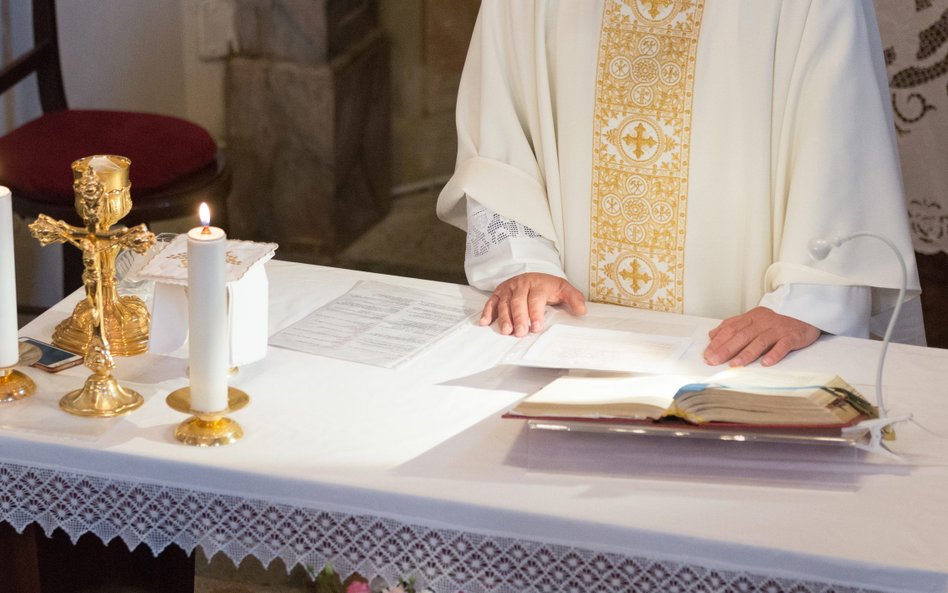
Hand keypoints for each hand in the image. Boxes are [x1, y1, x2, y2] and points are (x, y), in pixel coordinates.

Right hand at [481, 273, 586, 335]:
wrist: (534, 276)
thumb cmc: (549, 287)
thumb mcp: (564, 289)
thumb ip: (574, 299)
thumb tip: (582, 310)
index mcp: (538, 284)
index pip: (535, 298)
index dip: (535, 313)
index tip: (537, 327)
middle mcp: (521, 284)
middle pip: (518, 301)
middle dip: (519, 318)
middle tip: (520, 333)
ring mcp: (508, 288)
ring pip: (504, 303)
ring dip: (504, 318)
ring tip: (506, 331)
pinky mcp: (498, 293)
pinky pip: (491, 302)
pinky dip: (487, 312)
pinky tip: (485, 323)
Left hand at [704, 307, 820, 366]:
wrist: (806, 311)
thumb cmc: (776, 320)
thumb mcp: (752, 318)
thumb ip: (732, 326)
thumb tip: (712, 335)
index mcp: (751, 318)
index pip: (730, 329)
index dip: (718, 341)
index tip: (707, 354)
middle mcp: (762, 323)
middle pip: (741, 336)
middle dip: (725, 349)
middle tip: (714, 361)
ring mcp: (777, 329)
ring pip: (760, 341)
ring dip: (746, 354)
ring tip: (735, 364)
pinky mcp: (792, 336)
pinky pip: (783, 346)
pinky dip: (774, 354)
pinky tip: (765, 363)